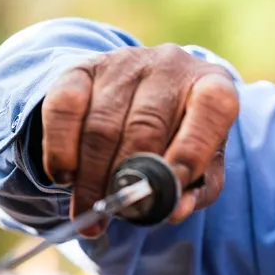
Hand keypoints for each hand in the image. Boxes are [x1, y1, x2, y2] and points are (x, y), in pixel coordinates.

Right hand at [42, 45, 238, 236]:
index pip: (212, 108)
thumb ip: (198, 190)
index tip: (169, 188)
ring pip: (101, 125)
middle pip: (146, 126)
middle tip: (115, 211)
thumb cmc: (183, 139)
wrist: (146, 97)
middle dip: (128, 178)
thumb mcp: (204, 165)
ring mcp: (124, 62)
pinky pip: (63, 108)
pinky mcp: (81, 67)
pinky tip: (65, 176)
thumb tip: (173, 211)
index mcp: (214, 84)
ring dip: (91, 176)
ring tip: (90, 209)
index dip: (191, 150)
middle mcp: (171, 66)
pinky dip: (60, 148)